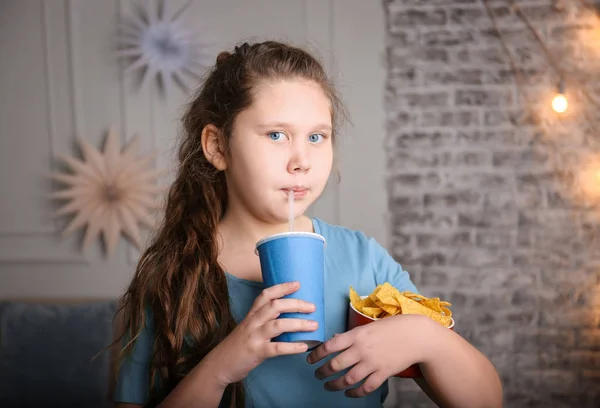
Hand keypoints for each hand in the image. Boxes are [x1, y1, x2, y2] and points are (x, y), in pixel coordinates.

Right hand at [210, 281, 316, 386]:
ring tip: (314, 325)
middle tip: (312, 306)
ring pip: (278, 325)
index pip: (266, 295)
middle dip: (296, 304)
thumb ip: (263, 321)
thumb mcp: (247, 328)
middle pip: (275, 306)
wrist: (218, 365)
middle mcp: (252, 322)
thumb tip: (289, 318)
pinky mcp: (256, 352)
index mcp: (251, 315)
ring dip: (298, 324)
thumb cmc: (237, 346)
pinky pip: (277, 348)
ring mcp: (254, 337)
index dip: (282, 287)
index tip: (297, 284)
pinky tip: (304, 347)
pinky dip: (292, 347)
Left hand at [306, 314, 433, 397]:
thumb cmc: (392, 327)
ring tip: (328, 386)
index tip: (310, 359)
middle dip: (323, 372)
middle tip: (317, 374)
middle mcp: (361, 350)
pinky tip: (349, 393)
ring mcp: (372, 363)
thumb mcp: (369, 325)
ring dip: (335, 385)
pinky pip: (365, 387)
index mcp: (356, 335)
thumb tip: (335, 339)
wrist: (416, 335)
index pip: (330, 345)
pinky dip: (355, 393)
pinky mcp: (383, 373)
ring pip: (348, 379)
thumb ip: (352, 334)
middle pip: (335, 365)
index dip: (316, 354)